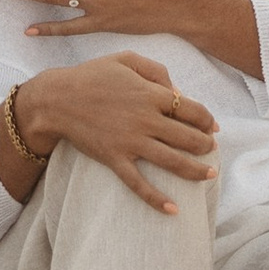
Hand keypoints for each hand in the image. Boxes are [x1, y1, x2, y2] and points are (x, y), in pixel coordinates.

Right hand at [18, 52, 217, 213]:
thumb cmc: (92, 76)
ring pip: (173, 162)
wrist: (56, 99)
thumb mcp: (126, 59)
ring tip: (210, 175)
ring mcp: (130, 142)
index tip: (212, 127)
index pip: (193, 110)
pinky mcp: (114, 159)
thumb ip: (157, 71)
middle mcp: (145, 119)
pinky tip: (174, 209)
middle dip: (206, 145)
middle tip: (211, 149)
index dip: (208, 120)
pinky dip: (156, 199)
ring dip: (196, 171)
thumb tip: (179, 92)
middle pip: (189, 137)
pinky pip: (138, 184)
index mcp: (151, 94)